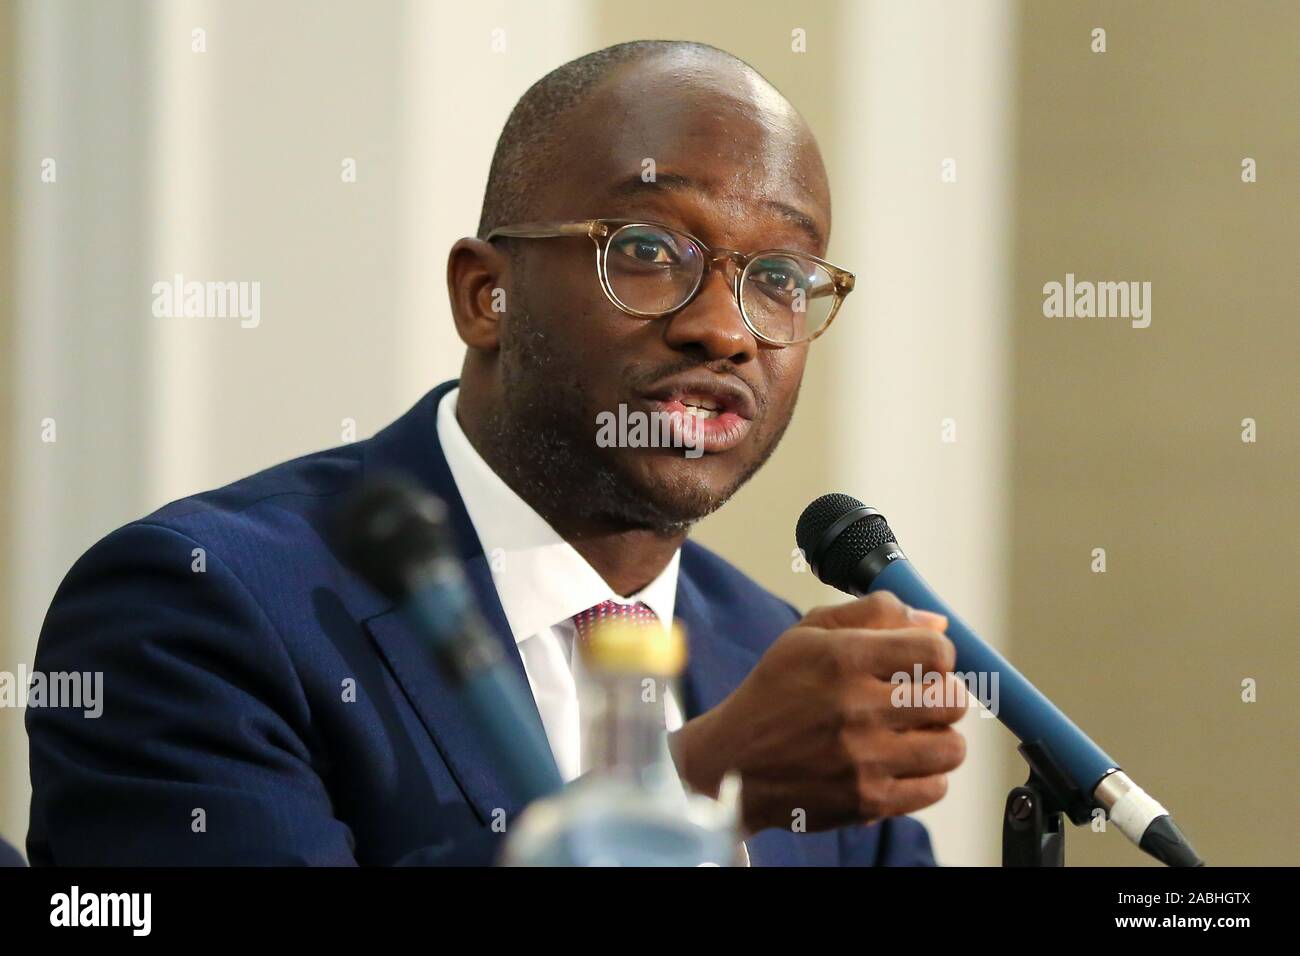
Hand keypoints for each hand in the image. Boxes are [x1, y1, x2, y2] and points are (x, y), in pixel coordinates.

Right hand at [670, 591, 967, 834]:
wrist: (733, 763)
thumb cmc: (774, 692)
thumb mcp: (808, 634)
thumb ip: (874, 614)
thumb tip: (938, 623)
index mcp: (842, 658)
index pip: (936, 651)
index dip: (939, 655)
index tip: (924, 664)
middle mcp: (855, 708)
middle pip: (952, 699)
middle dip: (942, 695)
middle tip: (918, 699)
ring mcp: (863, 759)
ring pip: (951, 747)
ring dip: (938, 738)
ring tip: (911, 734)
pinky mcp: (867, 800)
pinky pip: (935, 788)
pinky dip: (925, 776)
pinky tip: (899, 763)